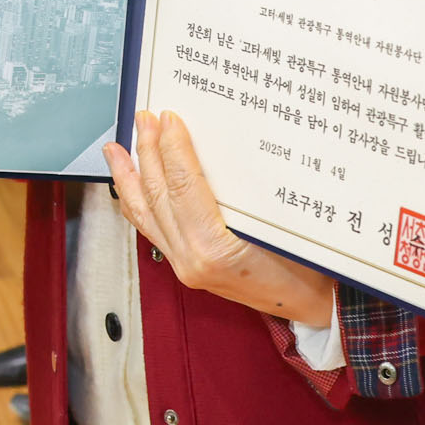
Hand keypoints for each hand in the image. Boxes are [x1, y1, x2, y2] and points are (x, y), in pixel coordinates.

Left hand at [106, 110, 337, 327]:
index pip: (183, 184)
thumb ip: (247, 188)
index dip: (172, 147)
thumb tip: (219, 144)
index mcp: (214, 248)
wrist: (310, 306)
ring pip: (145, 214)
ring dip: (129, 177)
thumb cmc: (307, 267)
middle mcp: (190, 259)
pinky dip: (138, 203)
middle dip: (147, 151)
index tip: (168, 118)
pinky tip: (130, 187)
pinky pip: (151, 230)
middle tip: (143, 119)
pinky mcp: (184, 267)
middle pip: (158, 194)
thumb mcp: (283, 222)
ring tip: (114, 150)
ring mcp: (183, 266)